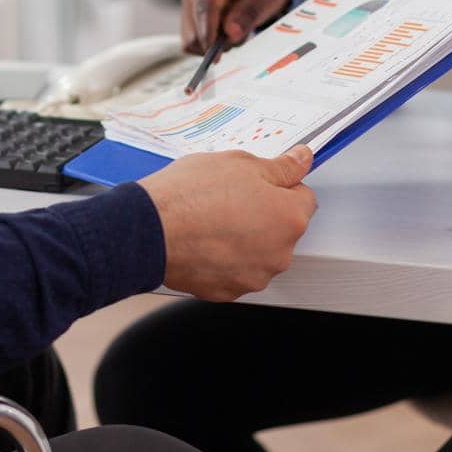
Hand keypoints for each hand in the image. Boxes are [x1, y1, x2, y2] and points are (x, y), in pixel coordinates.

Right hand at [139, 146, 316, 300]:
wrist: (148, 231)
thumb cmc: (190, 196)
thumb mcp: (239, 163)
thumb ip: (280, 165)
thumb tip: (302, 159)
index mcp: (289, 218)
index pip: (303, 197)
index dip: (279, 185)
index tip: (260, 181)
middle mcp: (279, 253)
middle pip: (281, 228)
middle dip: (262, 213)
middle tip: (229, 197)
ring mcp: (253, 276)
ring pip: (258, 251)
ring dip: (244, 238)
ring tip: (211, 219)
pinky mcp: (228, 292)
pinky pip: (234, 270)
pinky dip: (223, 258)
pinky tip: (203, 240)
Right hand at [179, 0, 297, 53]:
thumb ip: (248, 14)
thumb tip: (231, 33)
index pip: (206, 7)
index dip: (209, 33)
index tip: (215, 55)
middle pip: (196, 22)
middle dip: (215, 38)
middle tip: (240, 36)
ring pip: (190, 34)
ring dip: (212, 41)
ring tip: (234, 31)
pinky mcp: (187, 9)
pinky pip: (190, 38)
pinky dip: (207, 42)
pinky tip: (223, 33)